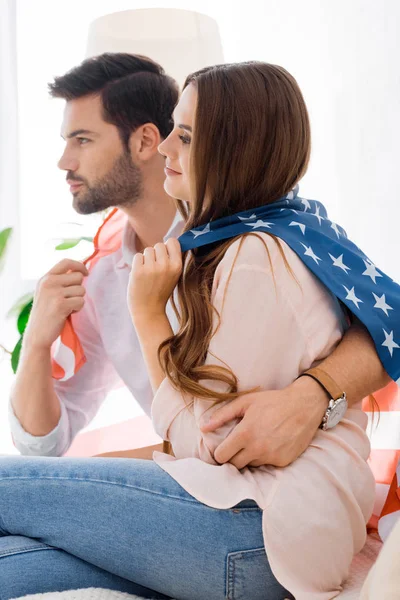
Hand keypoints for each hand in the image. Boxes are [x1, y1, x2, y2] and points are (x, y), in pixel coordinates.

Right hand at [24, 259, 87, 349]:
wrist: (37, 334)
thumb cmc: (47, 313)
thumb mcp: (48, 292)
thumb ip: (60, 280)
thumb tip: (81, 270)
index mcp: (46, 278)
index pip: (66, 262)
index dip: (79, 265)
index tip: (85, 273)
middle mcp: (49, 282)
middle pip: (78, 277)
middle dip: (78, 289)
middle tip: (69, 299)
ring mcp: (54, 293)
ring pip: (81, 290)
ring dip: (78, 300)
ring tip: (66, 307)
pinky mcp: (61, 305)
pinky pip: (81, 301)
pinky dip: (78, 309)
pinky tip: (67, 313)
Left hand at [128, 238, 181, 320]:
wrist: (148, 310)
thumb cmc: (161, 291)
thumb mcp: (174, 276)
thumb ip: (172, 260)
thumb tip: (170, 241)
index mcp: (177, 267)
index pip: (173, 242)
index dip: (167, 247)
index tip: (164, 256)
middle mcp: (166, 266)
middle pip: (159, 245)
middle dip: (156, 254)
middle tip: (155, 268)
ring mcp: (152, 268)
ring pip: (147, 250)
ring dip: (146, 259)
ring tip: (148, 273)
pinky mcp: (138, 271)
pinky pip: (137, 256)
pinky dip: (137, 263)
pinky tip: (140, 275)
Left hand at [200, 376, 327, 468]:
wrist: (304, 406)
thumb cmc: (272, 401)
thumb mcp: (245, 402)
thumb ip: (222, 415)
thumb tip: (203, 427)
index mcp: (245, 434)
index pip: (221, 457)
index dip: (220, 452)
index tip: (224, 446)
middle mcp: (257, 449)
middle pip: (234, 465)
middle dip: (233, 457)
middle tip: (238, 445)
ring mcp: (271, 457)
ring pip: (251, 465)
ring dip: (250, 457)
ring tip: (257, 440)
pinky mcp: (283, 462)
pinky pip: (267, 465)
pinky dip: (265, 457)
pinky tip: (270, 443)